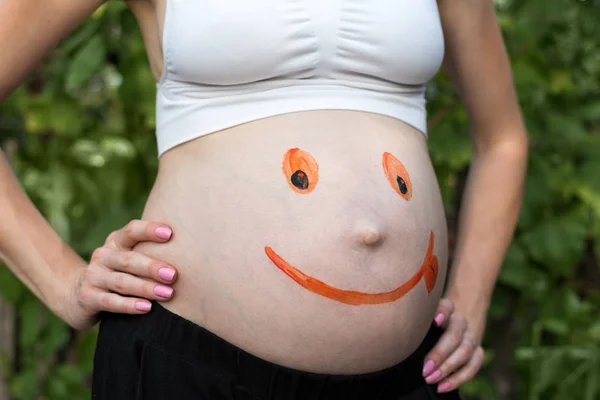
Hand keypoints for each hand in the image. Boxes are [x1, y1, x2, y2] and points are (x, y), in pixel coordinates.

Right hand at [63, 220, 177, 328]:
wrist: (79, 294)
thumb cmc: (120, 272)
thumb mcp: (130, 257)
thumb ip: (150, 251)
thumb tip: (191, 251)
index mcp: (116, 240)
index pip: (132, 230)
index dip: (149, 230)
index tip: (170, 233)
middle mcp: (103, 255)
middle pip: (129, 259)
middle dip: (152, 267)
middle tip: (173, 275)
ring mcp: (93, 276)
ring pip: (122, 282)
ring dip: (146, 288)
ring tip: (167, 294)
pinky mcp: (88, 297)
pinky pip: (111, 302)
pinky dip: (129, 305)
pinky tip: (147, 308)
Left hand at [422, 298, 484, 392]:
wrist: (450, 325)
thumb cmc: (427, 325)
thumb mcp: (420, 321)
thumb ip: (414, 325)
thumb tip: (399, 343)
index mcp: (446, 309)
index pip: (447, 306)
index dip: (443, 312)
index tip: (436, 321)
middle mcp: (459, 321)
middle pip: (455, 334)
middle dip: (440, 353)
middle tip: (425, 369)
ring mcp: (470, 336)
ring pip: (466, 351)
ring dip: (448, 368)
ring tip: (431, 379)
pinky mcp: (477, 351)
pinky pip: (473, 366)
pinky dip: (459, 379)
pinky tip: (442, 387)